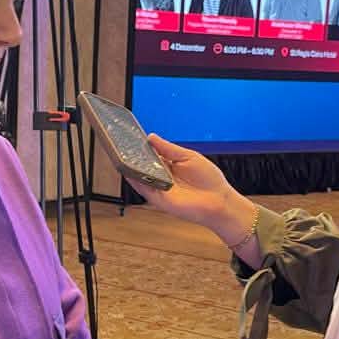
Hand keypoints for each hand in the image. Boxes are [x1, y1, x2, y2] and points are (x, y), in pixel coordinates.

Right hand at [131, 136, 248, 227]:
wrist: (219, 201)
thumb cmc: (209, 181)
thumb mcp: (188, 157)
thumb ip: (169, 148)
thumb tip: (151, 137)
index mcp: (169, 166)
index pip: (150, 156)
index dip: (140, 148)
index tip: (129, 138)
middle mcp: (162, 178)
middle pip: (142, 166)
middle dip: (131, 156)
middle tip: (120, 145)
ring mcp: (160, 189)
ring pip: (139, 177)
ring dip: (129, 168)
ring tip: (120, 155)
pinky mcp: (159, 200)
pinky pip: (143, 189)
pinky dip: (135, 180)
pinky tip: (128, 170)